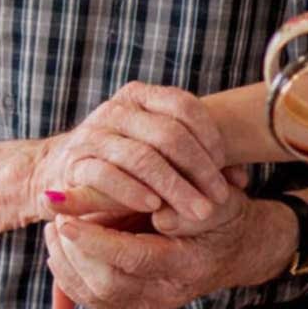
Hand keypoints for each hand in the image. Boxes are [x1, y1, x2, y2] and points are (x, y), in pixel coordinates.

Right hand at [36, 83, 232, 228]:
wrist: (66, 171)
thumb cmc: (126, 164)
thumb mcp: (162, 155)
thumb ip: (198, 162)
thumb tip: (241, 181)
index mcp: (140, 97)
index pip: (183, 106)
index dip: (209, 138)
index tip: (225, 170)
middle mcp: (115, 109)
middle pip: (167, 134)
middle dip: (198, 170)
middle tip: (218, 200)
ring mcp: (93, 134)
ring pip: (141, 157)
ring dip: (174, 188)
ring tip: (197, 211)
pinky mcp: (75, 162)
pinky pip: (107, 175)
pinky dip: (133, 192)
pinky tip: (154, 207)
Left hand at [43, 187, 281, 308]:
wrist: (237, 247)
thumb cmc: (221, 213)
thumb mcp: (216, 200)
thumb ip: (187, 206)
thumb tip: (160, 216)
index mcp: (187, 263)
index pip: (133, 258)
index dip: (95, 240)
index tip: (65, 219)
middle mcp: (169, 292)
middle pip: (108, 285)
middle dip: (73, 254)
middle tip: (56, 221)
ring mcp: (153, 304)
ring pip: (97, 299)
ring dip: (67, 267)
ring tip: (53, 232)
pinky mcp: (139, 307)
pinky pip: (97, 304)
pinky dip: (71, 281)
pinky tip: (60, 253)